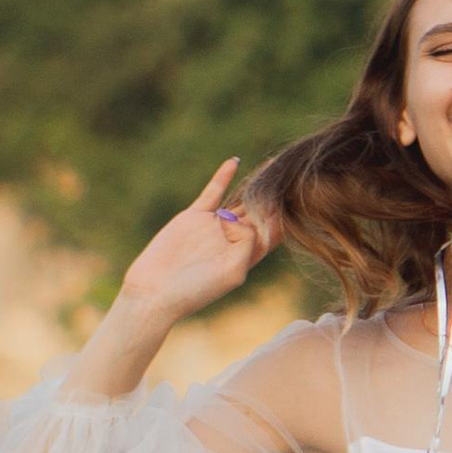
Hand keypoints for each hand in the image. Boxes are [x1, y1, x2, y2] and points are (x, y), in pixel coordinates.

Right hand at [115, 159, 278, 325]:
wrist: (155, 290)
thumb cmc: (195, 290)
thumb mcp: (232, 271)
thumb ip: (247, 243)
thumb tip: (241, 219)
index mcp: (245, 257)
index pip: (271, 233)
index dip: (283, 218)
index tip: (297, 200)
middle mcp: (232, 240)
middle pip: (258, 214)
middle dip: (273, 199)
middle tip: (291, 177)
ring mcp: (213, 226)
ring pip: (239, 200)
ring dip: (254, 185)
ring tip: (272, 167)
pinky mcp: (194, 216)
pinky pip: (213, 192)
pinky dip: (223, 176)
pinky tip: (234, 161)